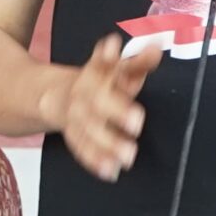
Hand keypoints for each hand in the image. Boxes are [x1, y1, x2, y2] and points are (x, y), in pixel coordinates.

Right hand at [43, 33, 163, 182]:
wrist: (57, 96)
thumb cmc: (102, 83)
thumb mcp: (120, 69)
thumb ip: (140, 60)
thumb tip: (159, 44)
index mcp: (95, 72)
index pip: (99, 62)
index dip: (107, 56)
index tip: (114, 47)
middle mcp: (83, 92)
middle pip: (97, 100)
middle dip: (116, 110)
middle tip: (137, 123)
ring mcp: (75, 115)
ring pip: (89, 128)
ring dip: (107, 143)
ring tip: (129, 156)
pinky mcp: (73, 135)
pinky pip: (82, 148)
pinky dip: (95, 160)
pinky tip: (111, 170)